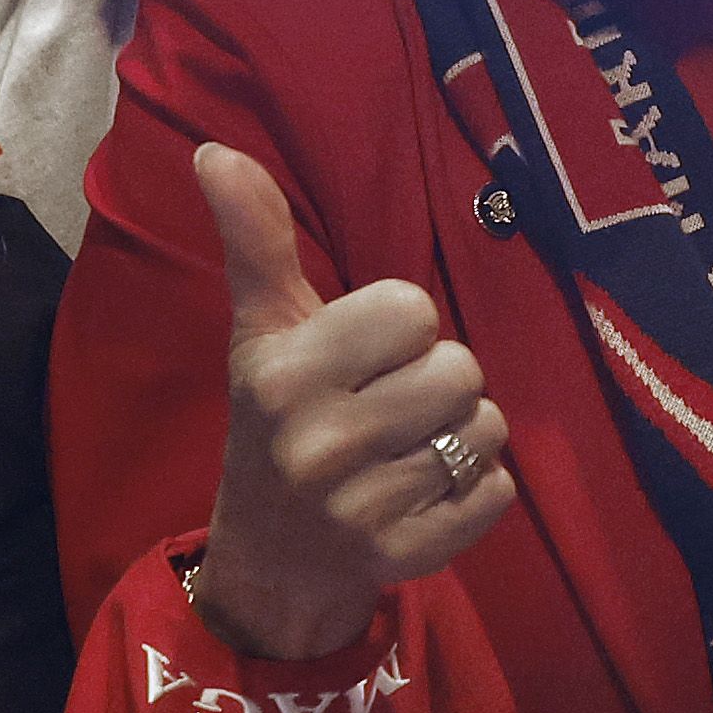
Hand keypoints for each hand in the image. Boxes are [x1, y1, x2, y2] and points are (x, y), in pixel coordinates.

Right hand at [183, 141, 510, 665]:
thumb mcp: (261, 331)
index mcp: (283, 374)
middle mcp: (318, 444)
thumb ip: (255, 239)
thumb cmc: (275, 421)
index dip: (402, 329)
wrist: (268, 562)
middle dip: (439, 383)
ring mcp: (362, 509)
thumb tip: (214, 151)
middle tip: (390, 409)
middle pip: (461, 370)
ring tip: (408, 450)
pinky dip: (478, 491)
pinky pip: (498, 493)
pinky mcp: (407, 559)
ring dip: (463, 436)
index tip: (365, 358)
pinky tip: (425, 497)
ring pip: (487, 429)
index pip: (413, 309)